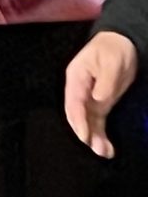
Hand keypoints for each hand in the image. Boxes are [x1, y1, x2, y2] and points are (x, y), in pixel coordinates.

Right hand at [64, 30, 138, 157]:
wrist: (122, 44)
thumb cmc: (112, 49)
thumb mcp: (110, 61)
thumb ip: (105, 81)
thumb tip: (98, 98)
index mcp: (76, 78)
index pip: (73, 103)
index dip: (78, 120)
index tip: (84, 135)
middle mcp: (79, 91)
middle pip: (78, 116)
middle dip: (85, 133)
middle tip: (94, 147)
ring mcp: (89, 99)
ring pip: (88, 122)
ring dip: (95, 138)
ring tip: (104, 152)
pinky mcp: (100, 104)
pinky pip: (98, 122)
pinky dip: (101, 135)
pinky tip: (107, 147)